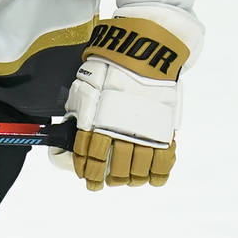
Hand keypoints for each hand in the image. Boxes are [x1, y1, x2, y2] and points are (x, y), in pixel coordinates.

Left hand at [63, 57, 178, 189]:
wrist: (142, 55)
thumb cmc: (110, 70)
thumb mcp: (86, 89)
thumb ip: (80, 112)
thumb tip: (73, 130)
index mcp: (97, 122)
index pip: (89, 156)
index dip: (87, 170)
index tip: (86, 177)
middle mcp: (119, 132)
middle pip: (113, 168)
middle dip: (108, 178)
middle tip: (106, 181)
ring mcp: (144, 134)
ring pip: (136, 170)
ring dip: (129, 179)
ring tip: (126, 180)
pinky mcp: (164, 132)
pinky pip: (162, 163)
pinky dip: (157, 176)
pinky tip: (151, 178)